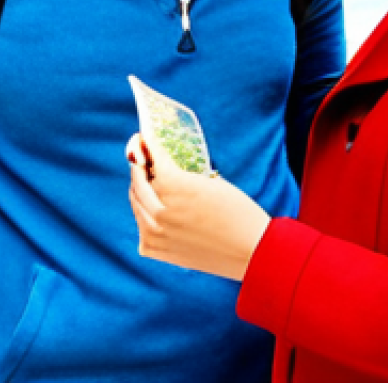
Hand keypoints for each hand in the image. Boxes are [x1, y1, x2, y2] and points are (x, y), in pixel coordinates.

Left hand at [127, 134, 269, 280]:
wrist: (250, 251)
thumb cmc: (239, 212)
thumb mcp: (213, 183)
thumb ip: (185, 176)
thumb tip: (166, 168)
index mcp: (176, 188)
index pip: (152, 159)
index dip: (146, 145)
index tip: (143, 136)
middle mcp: (161, 211)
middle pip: (138, 182)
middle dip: (138, 164)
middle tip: (140, 153)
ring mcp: (156, 234)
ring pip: (136, 204)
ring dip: (139, 188)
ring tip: (145, 178)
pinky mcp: (158, 251)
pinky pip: (142, 228)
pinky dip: (144, 215)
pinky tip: (152, 207)